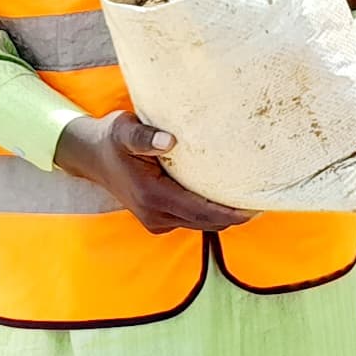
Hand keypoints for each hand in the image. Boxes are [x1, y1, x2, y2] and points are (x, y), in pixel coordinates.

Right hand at [52, 111, 254, 233]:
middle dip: (236, 216)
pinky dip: (210, 213)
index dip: (231, 211)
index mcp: (152, 196)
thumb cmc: (112, 139)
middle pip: (207, 223)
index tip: (257, 204)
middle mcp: (155, 215)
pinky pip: (191, 220)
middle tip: (264, 199)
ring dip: (225, 216)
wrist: (91, 156)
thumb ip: (144, 136)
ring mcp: (155, 221)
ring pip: (201, 224)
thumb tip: (169, 140)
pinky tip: (226, 197)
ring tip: (251, 199)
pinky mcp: (157, 220)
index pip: (202, 211)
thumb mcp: (124, 130)